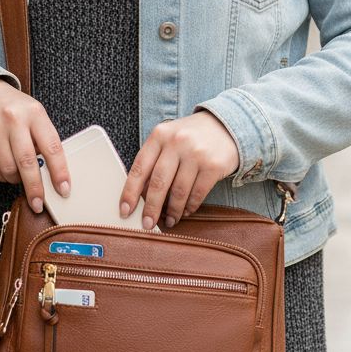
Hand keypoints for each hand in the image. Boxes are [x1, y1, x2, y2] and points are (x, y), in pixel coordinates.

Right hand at [0, 78, 70, 214]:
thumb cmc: (12, 108)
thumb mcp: (33, 114)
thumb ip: (42, 138)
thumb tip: (52, 173)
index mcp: (34, 113)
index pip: (52, 147)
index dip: (60, 172)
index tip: (64, 189)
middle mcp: (13, 119)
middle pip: (27, 163)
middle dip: (35, 188)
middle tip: (38, 203)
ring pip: (8, 169)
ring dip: (16, 180)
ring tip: (19, 176)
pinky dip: (1, 176)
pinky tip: (5, 170)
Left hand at [119, 111, 239, 231]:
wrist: (225, 126)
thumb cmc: (190, 138)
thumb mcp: (168, 140)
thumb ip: (154, 161)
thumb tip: (139, 196)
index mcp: (159, 135)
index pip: (139, 168)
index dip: (129, 192)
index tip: (125, 211)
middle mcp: (176, 142)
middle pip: (158, 182)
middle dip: (151, 208)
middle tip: (147, 225)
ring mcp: (196, 153)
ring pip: (179, 191)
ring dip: (172, 211)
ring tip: (169, 221)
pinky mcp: (213, 165)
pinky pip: (198, 193)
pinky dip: (190, 206)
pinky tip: (186, 212)